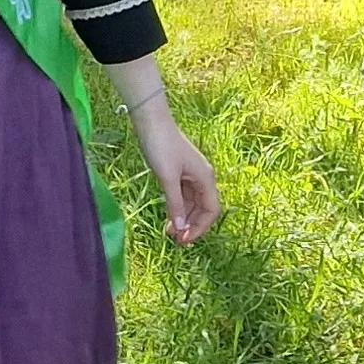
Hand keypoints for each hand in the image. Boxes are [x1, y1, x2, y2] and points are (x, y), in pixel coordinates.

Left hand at [130, 106, 222, 244]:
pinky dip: (177, 208)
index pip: (211, 210)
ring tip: (170, 233)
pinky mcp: (179, 172)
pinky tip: (168, 218)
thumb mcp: (167, 178)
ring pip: (192, 204)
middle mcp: (203, 178)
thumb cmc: (161, 146)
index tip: (184, 239)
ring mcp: (191, 175)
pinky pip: (183, 196)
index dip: (201, 227)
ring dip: (183, 218)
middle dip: (191, 225)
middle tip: (176, 241)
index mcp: (206, 178)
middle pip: (203, 209)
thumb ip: (174, 203)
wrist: (151, 122)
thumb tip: (180, 228)